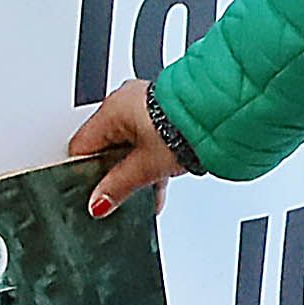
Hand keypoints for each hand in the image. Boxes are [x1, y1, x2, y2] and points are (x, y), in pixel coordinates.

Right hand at [69, 79, 193, 220]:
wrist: (223, 114)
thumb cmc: (185, 128)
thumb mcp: (146, 167)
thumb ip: (118, 186)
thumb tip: (99, 202)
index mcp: (111, 110)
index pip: (80, 147)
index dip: (84, 173)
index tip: (90, 192)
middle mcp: (125, 102)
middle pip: (105, 145)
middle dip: (112, 172)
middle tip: (116, 194)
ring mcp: (145, 106)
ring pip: (129, 145)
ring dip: (135, 169)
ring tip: (144, 190)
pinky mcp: (164, 113)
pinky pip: (147, 140)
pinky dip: (150, 160)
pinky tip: (158, 182)